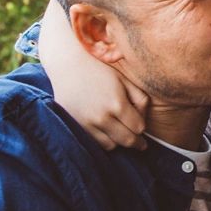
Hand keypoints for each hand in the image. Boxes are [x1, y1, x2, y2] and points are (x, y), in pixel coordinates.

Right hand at [36, 0, 146, 148]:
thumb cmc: (100, 70)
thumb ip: (140, 99)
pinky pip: (95, 143)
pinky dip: (104, 141)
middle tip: (141, 143)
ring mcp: (88, 123)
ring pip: (112, 145)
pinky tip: (108, 133)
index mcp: (117, 104)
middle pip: (127, 140)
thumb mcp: (124, 80)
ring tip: (122, 135)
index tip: (141, 126)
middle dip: (136, 142)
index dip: (142, 128)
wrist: (67, 65)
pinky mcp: (76, 126)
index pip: (139, 127)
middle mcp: (102, 117)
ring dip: (119, 142)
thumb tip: (143, 121)